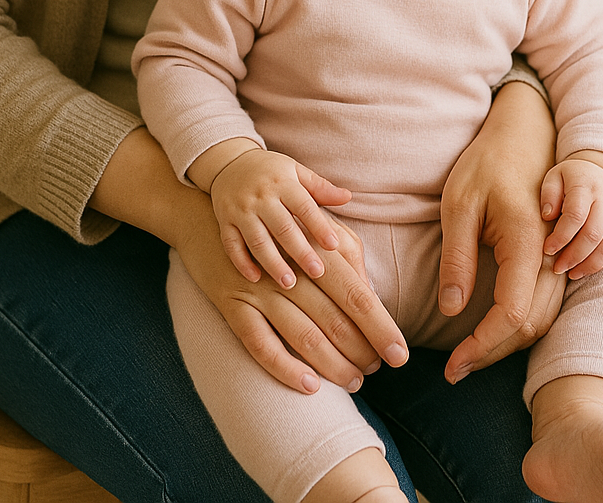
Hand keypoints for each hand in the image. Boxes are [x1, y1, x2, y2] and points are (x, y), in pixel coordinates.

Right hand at [175, 188, 408, 394]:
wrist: (201, 216)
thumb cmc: (269, 223)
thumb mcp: (310, 224)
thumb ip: (345, 252)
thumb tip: (371, 288)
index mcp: (312, 246)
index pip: (356, 293)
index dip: (381, 326)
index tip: (401, 354)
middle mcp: (288, 268)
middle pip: (334, 318)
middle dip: (361, 350)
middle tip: (378, 370)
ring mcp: (258, 288)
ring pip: (303, 335)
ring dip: (332, 364)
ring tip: (353, 382)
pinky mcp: (232, 303)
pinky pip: (259, 343)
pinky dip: (285, 367)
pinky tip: (309, 386)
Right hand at [209, 147, 353, 287]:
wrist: (229, 163)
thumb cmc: (271, 172)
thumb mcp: (295, 171)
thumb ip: (320, 187)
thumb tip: (348, 197)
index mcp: (282, 182)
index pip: (304, 206)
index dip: (319, 226)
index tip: (334, 246)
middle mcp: (261, 196)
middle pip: (282, 227)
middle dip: (300, 251)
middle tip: (317, 272)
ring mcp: (240, 209)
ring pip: (257, 240)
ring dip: (273, 263)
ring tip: (289, 284)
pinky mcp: (224, 221)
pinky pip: (231, 244)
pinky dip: (242, 262)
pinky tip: (255, 279)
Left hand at [438, 80, 565, 381]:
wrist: (524, 134)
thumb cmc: (486, 163)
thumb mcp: (459, 203)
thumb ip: (458, 257)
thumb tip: (452, 309)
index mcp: (527, 240)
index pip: (511, 313)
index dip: (482, 345)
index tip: (454, 365)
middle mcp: (551, 254)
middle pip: (530, 325)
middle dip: (492, 353)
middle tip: (454, 370)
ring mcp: (558, 256)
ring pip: (542, 319)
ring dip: (506, 344)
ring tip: (467, 358)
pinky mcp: (555, 257)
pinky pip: (545, 304)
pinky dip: (520, 327)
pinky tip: (491, 332)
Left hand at [540, 152, 602, 278]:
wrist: (598, 171)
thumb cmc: (569, 178)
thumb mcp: (554, 177)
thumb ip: (549, 194)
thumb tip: (547, 216)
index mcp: (586, 185)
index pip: (576, 215)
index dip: (561, 236)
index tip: (547, 249)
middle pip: (593, 234)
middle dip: (574, 256)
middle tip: (557, 268)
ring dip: (588, 265)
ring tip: (570, 273)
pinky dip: (602, 263)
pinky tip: (585, 269)